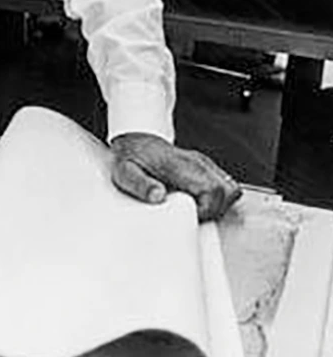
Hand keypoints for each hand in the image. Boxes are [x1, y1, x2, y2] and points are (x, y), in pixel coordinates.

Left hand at [109, 133, 242, 221]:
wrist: (134, 141)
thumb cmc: (130, 159)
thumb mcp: (125, 173)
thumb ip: (140, 185)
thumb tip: (158, 196)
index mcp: (179, 165)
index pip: (212, 189)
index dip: (208, 209)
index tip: (192, 215)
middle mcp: (196, 162)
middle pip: (227, 190)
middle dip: (216, 209)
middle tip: (195, 214)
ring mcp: (202, 163)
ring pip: (230, 187)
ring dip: (219, 204)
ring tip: (197, 209)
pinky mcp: (203, 167)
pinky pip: (223, 184)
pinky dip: (218, 198)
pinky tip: (199, 202)